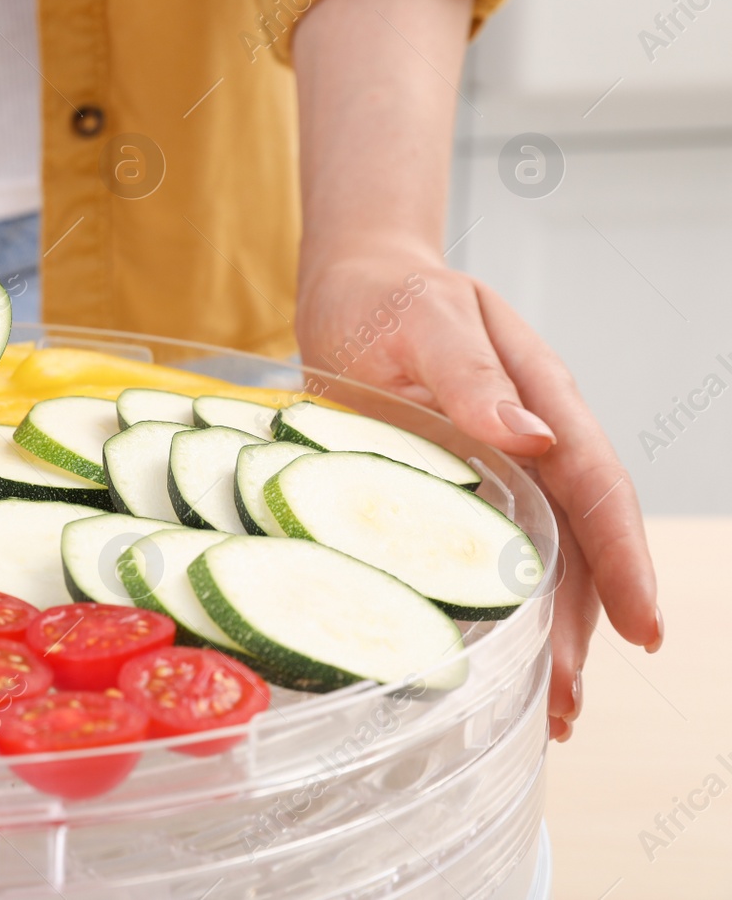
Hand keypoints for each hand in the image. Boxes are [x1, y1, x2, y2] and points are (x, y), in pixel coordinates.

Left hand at [296, 251, 662, 738]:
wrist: (355, 286)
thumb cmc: (393, 296)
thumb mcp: (428, 320)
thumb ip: (472, 376)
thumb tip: (531, 436)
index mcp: (542, 399)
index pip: (594, 487)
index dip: (622, 560)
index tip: (642, 627)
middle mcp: (533, 444)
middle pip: (575, 545)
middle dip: (581, 627)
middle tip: (566, 704)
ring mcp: (499, 471)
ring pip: (541, 562)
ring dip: (550, 635)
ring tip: (550, 711)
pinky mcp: (457, 492)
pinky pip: (488, 556)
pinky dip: (498, 610)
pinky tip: (498, 660)